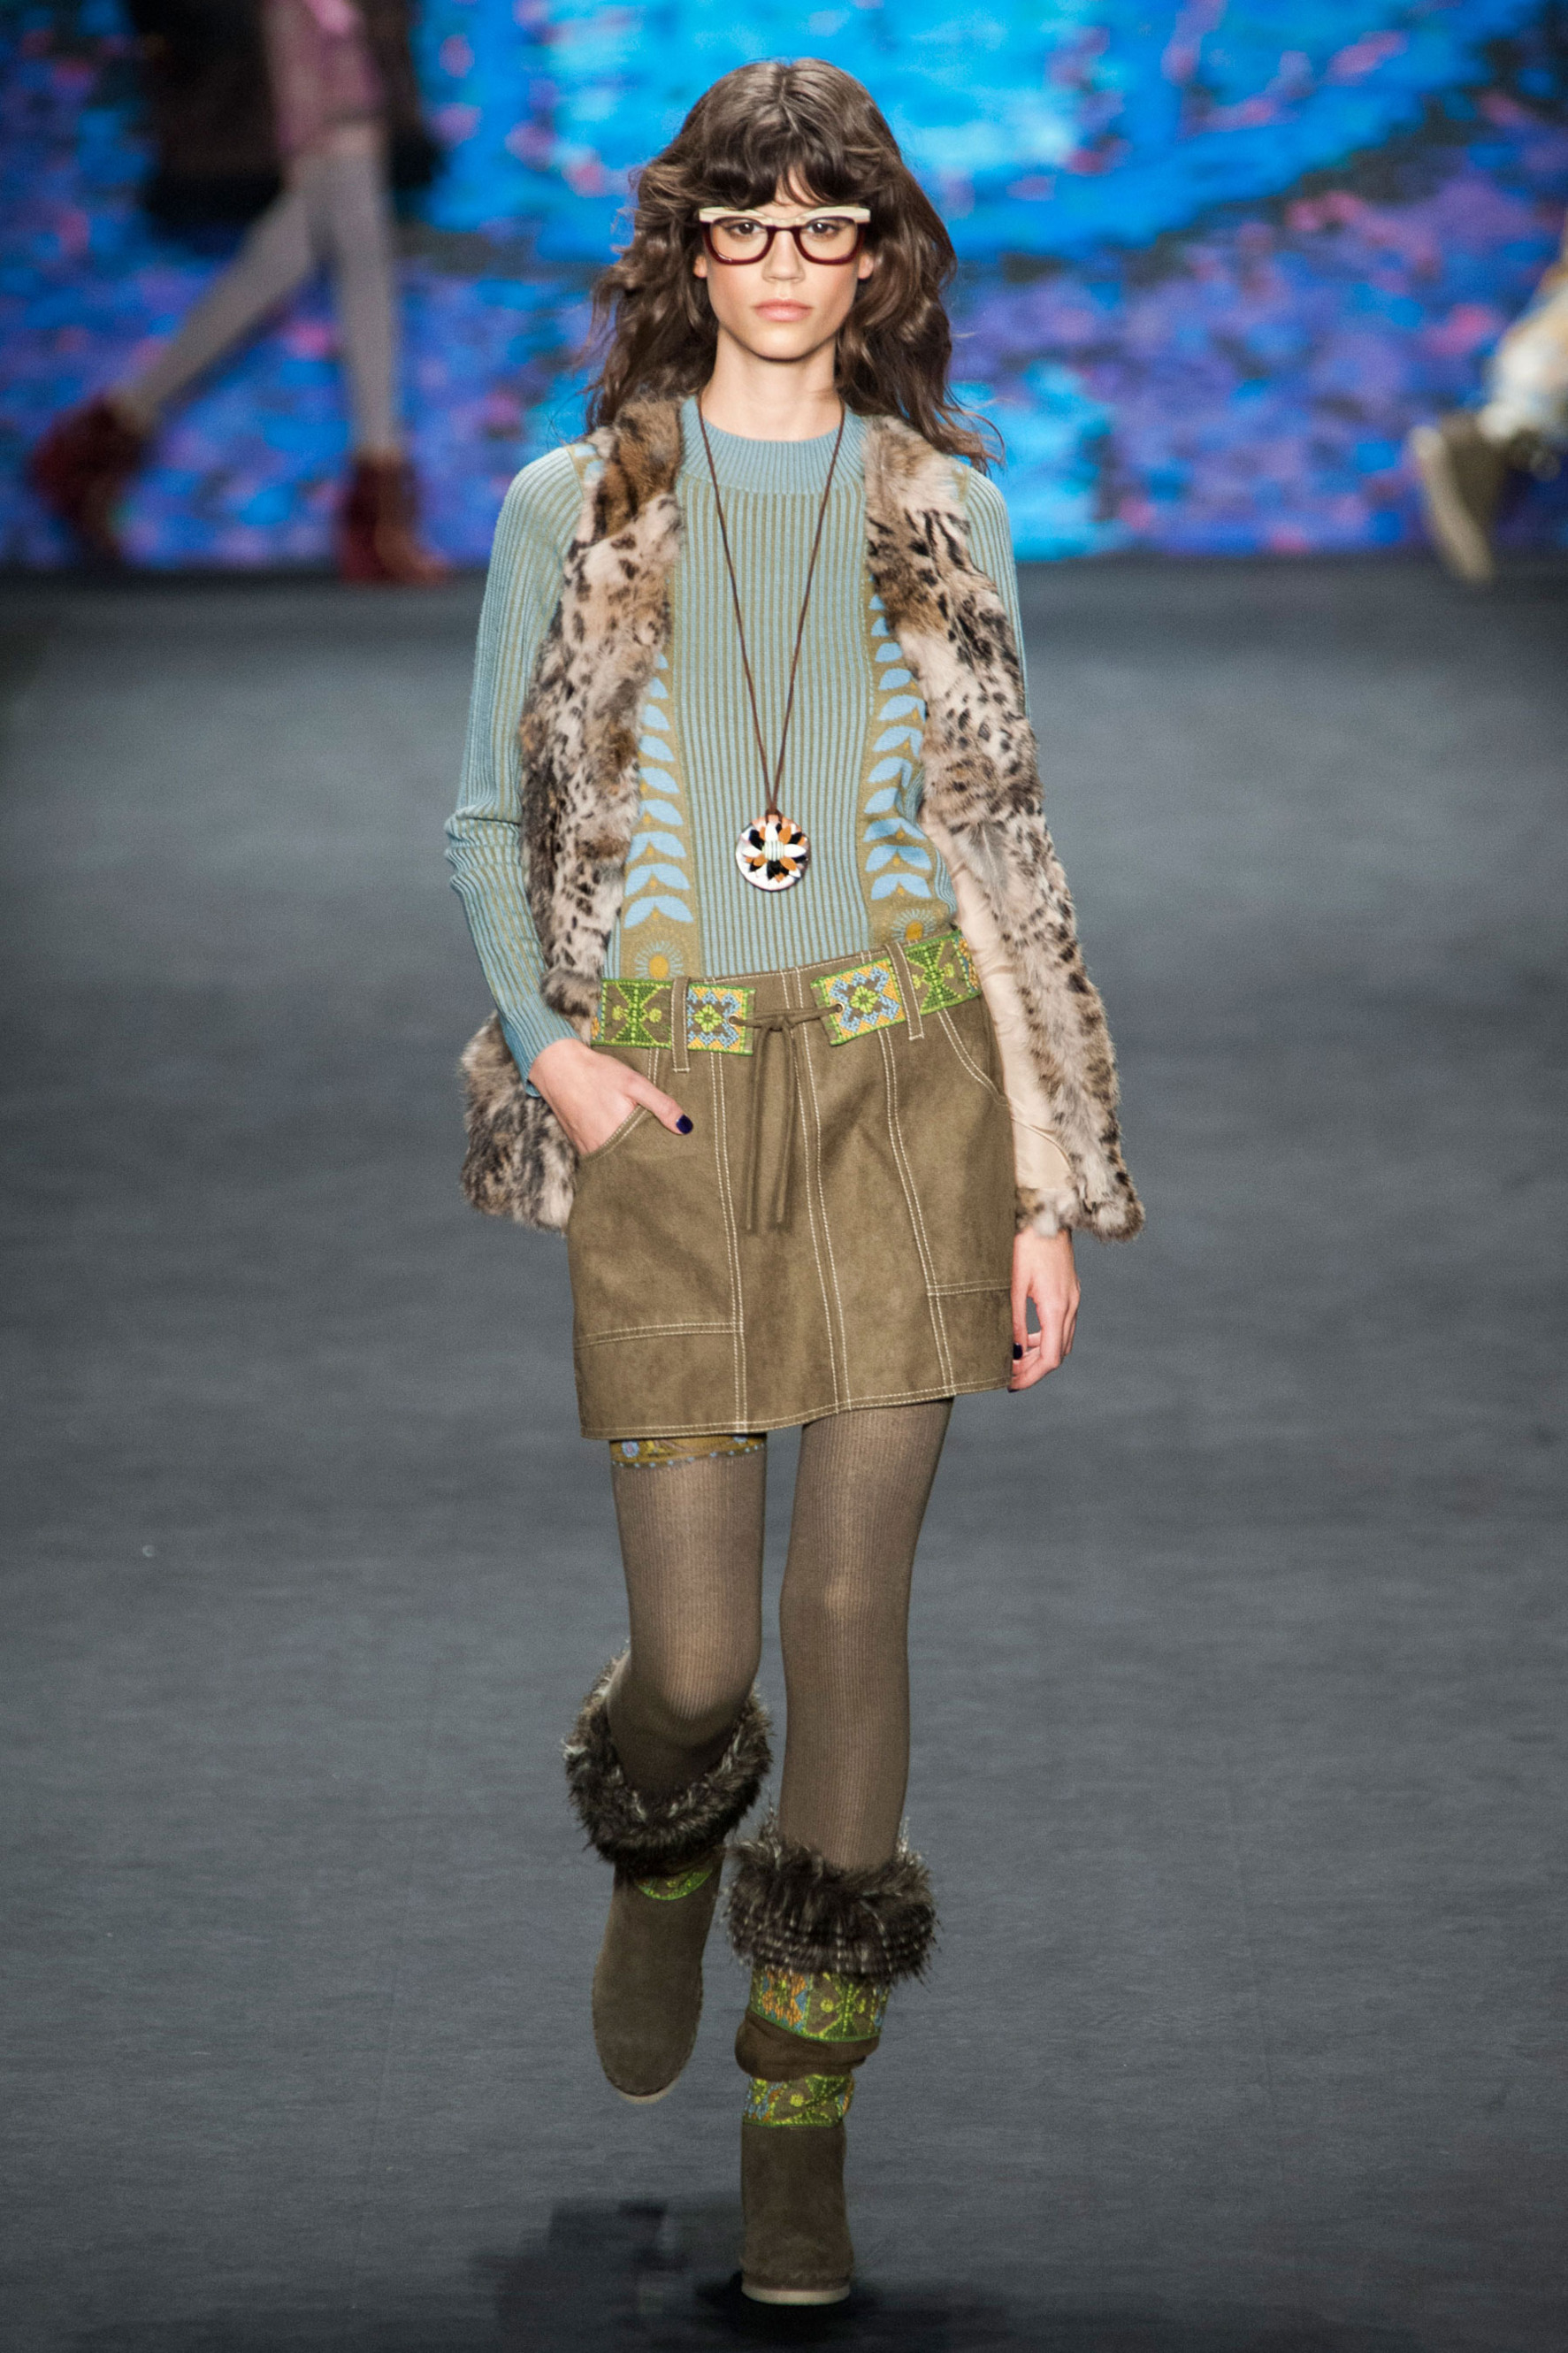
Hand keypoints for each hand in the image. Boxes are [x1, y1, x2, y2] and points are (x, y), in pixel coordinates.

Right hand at [529, 1037, 691, 1158]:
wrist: (557, 1066)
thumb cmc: (597, 1072)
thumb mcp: (634, 1083)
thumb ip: (661, 1105)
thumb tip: (685, 1127)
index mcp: (620, 1133)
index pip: (649, 1153)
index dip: (660, 1151)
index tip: (674, 1151)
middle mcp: (603, 1146)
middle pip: (632, 1159)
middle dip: (646, 1156)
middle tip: (662, 1150)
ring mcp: (588, 1147)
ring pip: (616, 1159)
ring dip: (628, 1155)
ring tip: (643, 1147)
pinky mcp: (579, 1145)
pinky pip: (601, 1154)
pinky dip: (612, 1150)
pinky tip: (620, 1140)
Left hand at [1009, 1227, 1078, 1390]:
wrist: (1046, 1211)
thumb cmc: (1025, 1243)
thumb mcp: (1012, 1283)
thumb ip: (1013, 1320)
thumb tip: (1011, 1353)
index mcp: (1057, 1306)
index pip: (1050, 1357)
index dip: (1031, 1375)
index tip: (1010, 1384)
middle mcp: (1070, 1305)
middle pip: (1057, 1352)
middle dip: (1034, 1369)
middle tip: (1009, 1378)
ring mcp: (1073, 1296)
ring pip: (1061, 1339)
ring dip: (1040, 1354)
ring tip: (1015, 1362)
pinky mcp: (1069, 1289)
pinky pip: (1061, 1324)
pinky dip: (1045, 1337)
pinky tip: (1027, 1338)